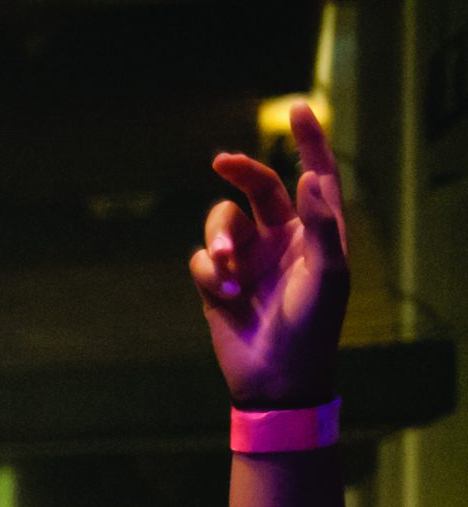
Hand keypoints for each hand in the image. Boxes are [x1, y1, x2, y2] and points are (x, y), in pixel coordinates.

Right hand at [193, 103, 347, 409]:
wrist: (276, 376)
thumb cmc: (313, 325)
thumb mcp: (328, 273)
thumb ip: (320, 223)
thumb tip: (305, 177)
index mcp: (314, 230)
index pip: (315, 175)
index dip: (310, 141)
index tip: (300, 108)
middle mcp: (280, 238)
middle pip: (258, 187)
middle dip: (241, 172)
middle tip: (221, 161)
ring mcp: (247, 258)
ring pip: (222, 222)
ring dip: (219, 238)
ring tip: (225, 268)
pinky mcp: (216, 282)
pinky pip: (201, 259)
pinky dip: (208, 273)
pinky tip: (223, 296)